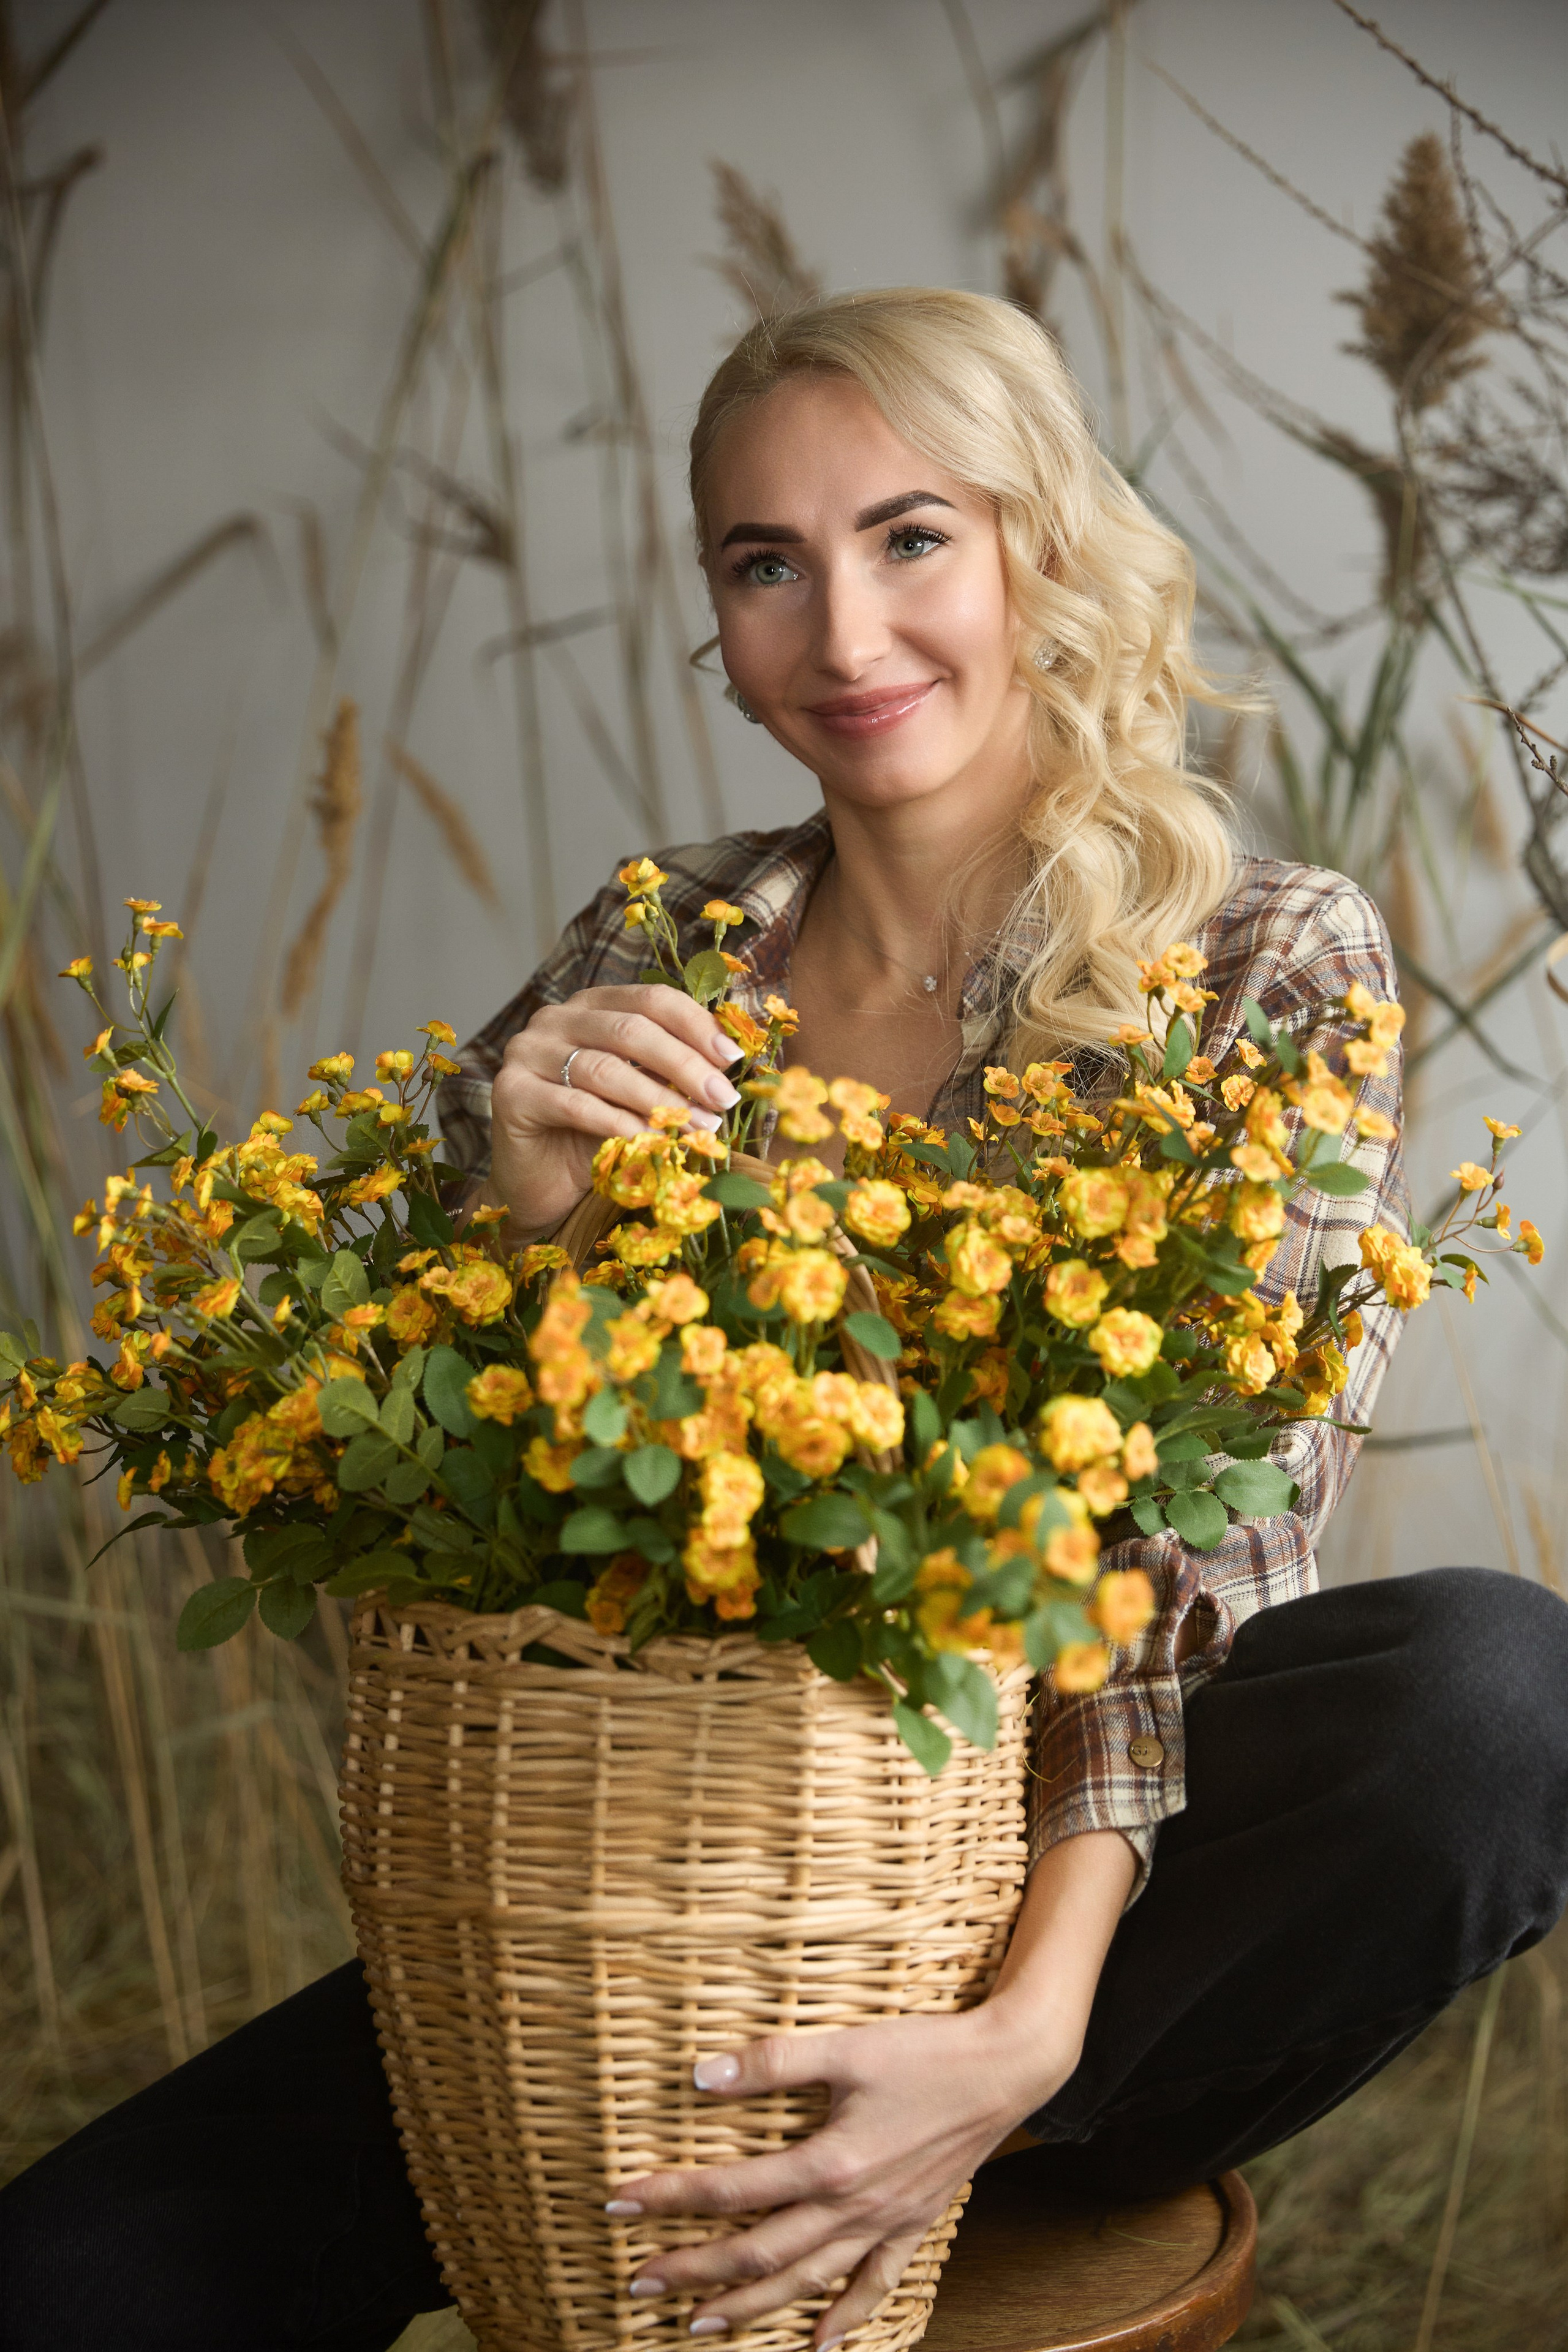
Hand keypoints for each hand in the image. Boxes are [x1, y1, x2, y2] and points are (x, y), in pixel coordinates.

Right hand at [484, 985, 742, 1239]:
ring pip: (605, 1069)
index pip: (649, 999)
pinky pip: (575, 1105)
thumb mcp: (641, 1095)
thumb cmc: (596, 1136)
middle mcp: (555, 1019)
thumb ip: (671, 1072)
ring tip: (699, 1127)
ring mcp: (527, 1052)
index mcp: (591, 1005)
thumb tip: (728, 1063)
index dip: (695, 1024)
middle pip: (631, 1030)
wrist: (540, 1185)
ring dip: (660, 1101)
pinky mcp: (511, 1093)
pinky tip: (652, 1141)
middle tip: (723, 1098)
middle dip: (685, 1065)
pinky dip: (620, 1124)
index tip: (732, 1058)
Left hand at [614, 2002, 1077, 2348]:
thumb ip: (773, 2062)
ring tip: (700, 2324)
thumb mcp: (847, 2047)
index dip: (672, 2197)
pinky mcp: (913, 2224)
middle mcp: (853, 2207)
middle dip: (694, 2270)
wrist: (1006, 2069)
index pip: (733, 2191)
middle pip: (759, 2252)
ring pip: (806, 2281)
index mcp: (830, 2164)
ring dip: (751, 2306)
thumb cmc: (927, 2051)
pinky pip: (875, 2286)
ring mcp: (885, 2224)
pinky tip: (819, 2346)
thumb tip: (701, 2074)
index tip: (620, 2200)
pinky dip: (845, 2319)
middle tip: (639, 2282)